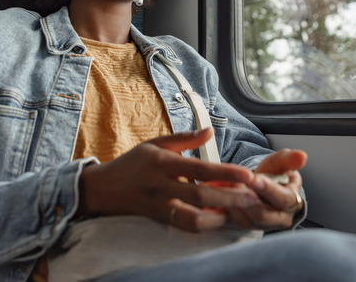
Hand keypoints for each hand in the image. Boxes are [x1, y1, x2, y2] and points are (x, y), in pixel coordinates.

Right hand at [78, 128, 259, 231]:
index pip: (199, 168)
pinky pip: (184, 225)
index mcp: (162, 162)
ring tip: (239, 211)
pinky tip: (219, 218)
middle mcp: (161, 186)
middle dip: (229, 198)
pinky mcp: (159, 219)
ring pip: (192, 218)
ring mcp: (159, 205)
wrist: (102, 189)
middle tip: (253, 197)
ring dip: (218, 217)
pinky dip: (204, 224)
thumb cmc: (132, 164)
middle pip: (200, 196)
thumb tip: (210, 130)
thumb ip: (185, 138)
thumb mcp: (156, 144)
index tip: (247, 175)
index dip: (224, 173)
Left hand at [227, 149, 306, 230]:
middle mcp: (280, 218)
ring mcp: (263, 225)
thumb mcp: (280, 163)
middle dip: (246, 198)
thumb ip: (289, 159)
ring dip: (233, 203)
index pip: (284, 199)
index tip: (252, 178)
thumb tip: (302, 156)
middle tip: (232, 183)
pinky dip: (224, 209)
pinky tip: (217, 196)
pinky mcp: (247, 228)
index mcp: (293, 201)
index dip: (267, 189)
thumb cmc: (273, 175)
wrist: (260, 187)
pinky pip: (234, 223)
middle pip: (263, 214)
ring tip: (222, 186)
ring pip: (247, 220)